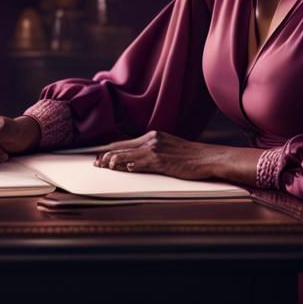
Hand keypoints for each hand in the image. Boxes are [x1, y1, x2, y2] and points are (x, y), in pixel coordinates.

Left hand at [93, 130, 219, 180]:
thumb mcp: (169, 147)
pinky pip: (141, 163)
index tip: (99, 153)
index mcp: (153, 136)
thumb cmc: (190, 156)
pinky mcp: (161, 161)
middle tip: (95, 162)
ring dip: (113, 161)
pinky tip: (121, 168)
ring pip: (128, 155)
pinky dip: (129, 165)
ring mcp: (156, 150)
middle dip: (106, 155)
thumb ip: (152, 150)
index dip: (110, 148)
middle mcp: (152, 140)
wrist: (207, 158)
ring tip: (103, 166)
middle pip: (123, 147)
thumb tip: (133, 161)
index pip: (125, 142)